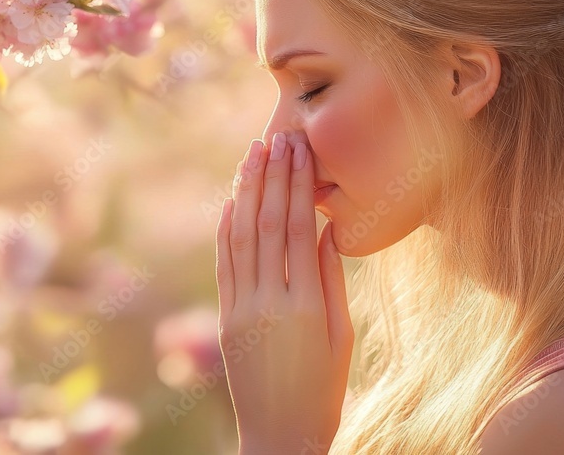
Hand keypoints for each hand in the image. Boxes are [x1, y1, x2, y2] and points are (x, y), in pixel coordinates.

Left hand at [216, 133, 353, 452]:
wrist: (278, 437)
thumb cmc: (323, 391)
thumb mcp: (340, 336)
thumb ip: (331, 279)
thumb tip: (325, 227)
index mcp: (307, 305)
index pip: (299, 229)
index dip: (298, 185)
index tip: (300, 150)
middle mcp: (269, 301)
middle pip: (268, 224)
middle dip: (273, 177)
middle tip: (277, 138)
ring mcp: (240, 309)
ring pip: (241, 237)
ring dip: (247, 192)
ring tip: (252, 155)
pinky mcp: (223, 319)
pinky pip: (224, 264)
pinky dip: (226, 229)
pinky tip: (231, 200)